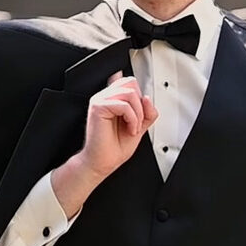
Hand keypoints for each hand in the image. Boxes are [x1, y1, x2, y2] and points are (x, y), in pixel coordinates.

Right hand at [50, 72, 157, 217]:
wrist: (102, 163)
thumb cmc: (114, 147)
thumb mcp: (139, 126)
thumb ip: (146, 111)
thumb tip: (147, 98)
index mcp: (113, 99)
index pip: (130, 82)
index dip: (141, 98)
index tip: (139, 117)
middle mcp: (105, 97)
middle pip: (131, 82)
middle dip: (141, 104)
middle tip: (137, 122)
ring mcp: (100, 100)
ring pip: (130, 92)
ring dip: (138, 113)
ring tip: (134, 127)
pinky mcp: (98, 107)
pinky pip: (124, 105)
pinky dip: (132, 119)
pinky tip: (130, 129)